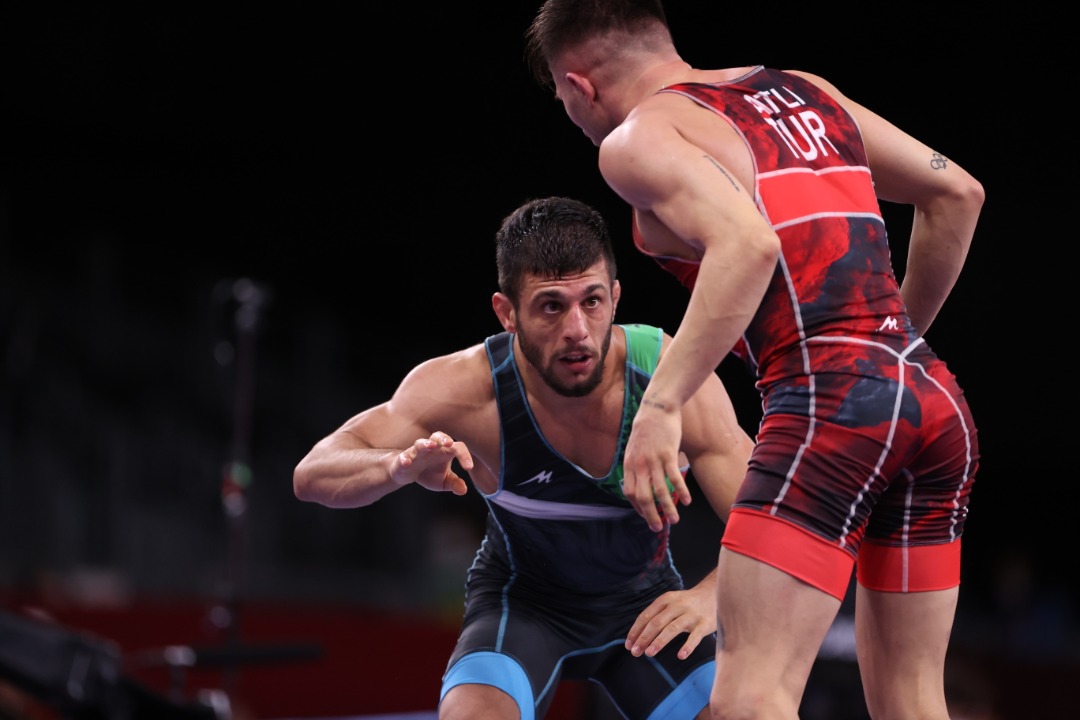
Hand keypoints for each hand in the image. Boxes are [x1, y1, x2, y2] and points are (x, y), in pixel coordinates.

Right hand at [392, 432, 471, 495]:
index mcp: (444, 451)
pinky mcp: (404, 458)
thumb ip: (454, 483)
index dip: (464, 456)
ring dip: (426, 443)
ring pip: (420, 443)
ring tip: (431, 445)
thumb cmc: (429, 473)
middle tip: (449, 443)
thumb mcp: (443, 481)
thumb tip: (463, 490)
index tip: (469, 467)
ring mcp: (416, 452)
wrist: (406, 473)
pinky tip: (407, 463)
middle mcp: (431, 448)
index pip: (457, 448)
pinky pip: (404, 456)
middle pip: (438, 436)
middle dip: (443, 438)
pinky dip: (405, 458)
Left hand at [623, 404, 687, 530]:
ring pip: (660, 491)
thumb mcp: (633, 448)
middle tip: (657, 527)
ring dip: (668, 508)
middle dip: (650, 515)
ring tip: (674, 520)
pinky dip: (681, 491)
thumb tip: (638, 481)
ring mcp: (654, 460)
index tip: (645, 516)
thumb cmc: (646, 429)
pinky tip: (687, 501)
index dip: (637, 507)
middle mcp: (639, 465)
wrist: (656, 408)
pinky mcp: (668, 454)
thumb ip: (635, 465)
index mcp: (629, 464)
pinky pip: (674, 477)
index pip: (630, 493)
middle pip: (643, 497)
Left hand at [625, 578, 715, 659]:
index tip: (628, 645)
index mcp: (666, 600)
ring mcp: (691, 615)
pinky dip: (687, 647)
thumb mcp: (672, 602)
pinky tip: (680, 656)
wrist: (716, 593)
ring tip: (649, 653)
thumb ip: (658, 615)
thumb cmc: (688, 603)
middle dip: (644, 638)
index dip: (636, 631)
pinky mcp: (704, 624)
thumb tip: (638, 636)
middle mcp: (677, 605)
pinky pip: (695, 637)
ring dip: (659, 641)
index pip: (646, 616)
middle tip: (635, 652)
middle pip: (656, 622)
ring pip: (672, 629)